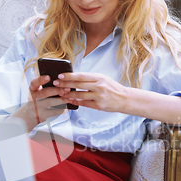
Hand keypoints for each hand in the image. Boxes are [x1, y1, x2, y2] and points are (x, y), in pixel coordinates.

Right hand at [11, 75, 69, 130]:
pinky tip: (68, 107)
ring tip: (71, 98)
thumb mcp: (37, 91)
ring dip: (62, 100)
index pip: (34, 83)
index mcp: (32, 89)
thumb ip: (45, 86)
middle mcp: (32, 97)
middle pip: (45, 92)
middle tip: (68, 88)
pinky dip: (62, 109)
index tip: (48, 77)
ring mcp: (36, 107)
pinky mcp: (41, 115)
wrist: (31, 114)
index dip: (41, 80)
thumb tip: (61, 81)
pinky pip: (54, 111)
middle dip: (57, 90)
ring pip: (51, 102)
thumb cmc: (38, 99)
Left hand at [55, 72, 180, 123]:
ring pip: (80, 95)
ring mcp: (99, 96)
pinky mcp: (99, 105)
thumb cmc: (112, 88)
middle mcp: (99, 86)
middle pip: (78, 84)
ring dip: (69, 94)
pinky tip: (70, 101)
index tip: (60, 76)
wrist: (125, 99)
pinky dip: (76, 102)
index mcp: (99, 77)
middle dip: (65, 84)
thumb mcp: (103, 79)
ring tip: (61, 93)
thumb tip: (74, 78)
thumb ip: (90, 79)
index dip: (69, 76)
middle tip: (56, 84)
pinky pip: (84, 104)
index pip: (81, 75)